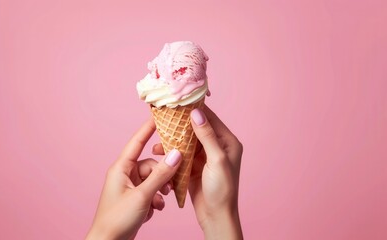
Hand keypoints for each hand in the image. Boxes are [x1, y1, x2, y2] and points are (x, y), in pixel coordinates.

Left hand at [86, 119, 182, 239]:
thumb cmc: (117, 219)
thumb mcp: (143, 196)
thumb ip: (160, 175)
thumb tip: (176, 154)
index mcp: (121, 168)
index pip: (137, 142)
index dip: (148, 128)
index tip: (159, 116)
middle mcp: (125, 175)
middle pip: (151, 165)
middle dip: (162, 174)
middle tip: (173, 182)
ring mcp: (130, 187)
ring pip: (153, 179)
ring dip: (160, 189)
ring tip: (161, 201)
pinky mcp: (134, 198)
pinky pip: (151, 191)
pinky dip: (156, 199)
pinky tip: (155, 209)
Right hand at [153, 105, 242, 238]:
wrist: (215, 216)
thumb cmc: (222, 190)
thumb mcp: (217, 160)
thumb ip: (207, 136)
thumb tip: (197, 113)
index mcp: (227, 142)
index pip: (210, 119)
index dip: (195, 109)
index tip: (179, 102)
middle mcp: (217, 146)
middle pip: (196, 128)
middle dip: (181, 123)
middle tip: (164, 116)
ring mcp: (204, 156)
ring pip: (187, 140)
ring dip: (174, 138)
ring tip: (159, 135)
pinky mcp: (194, 165)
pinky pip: (181, 153)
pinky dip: (171, 150)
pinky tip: (159, 150)